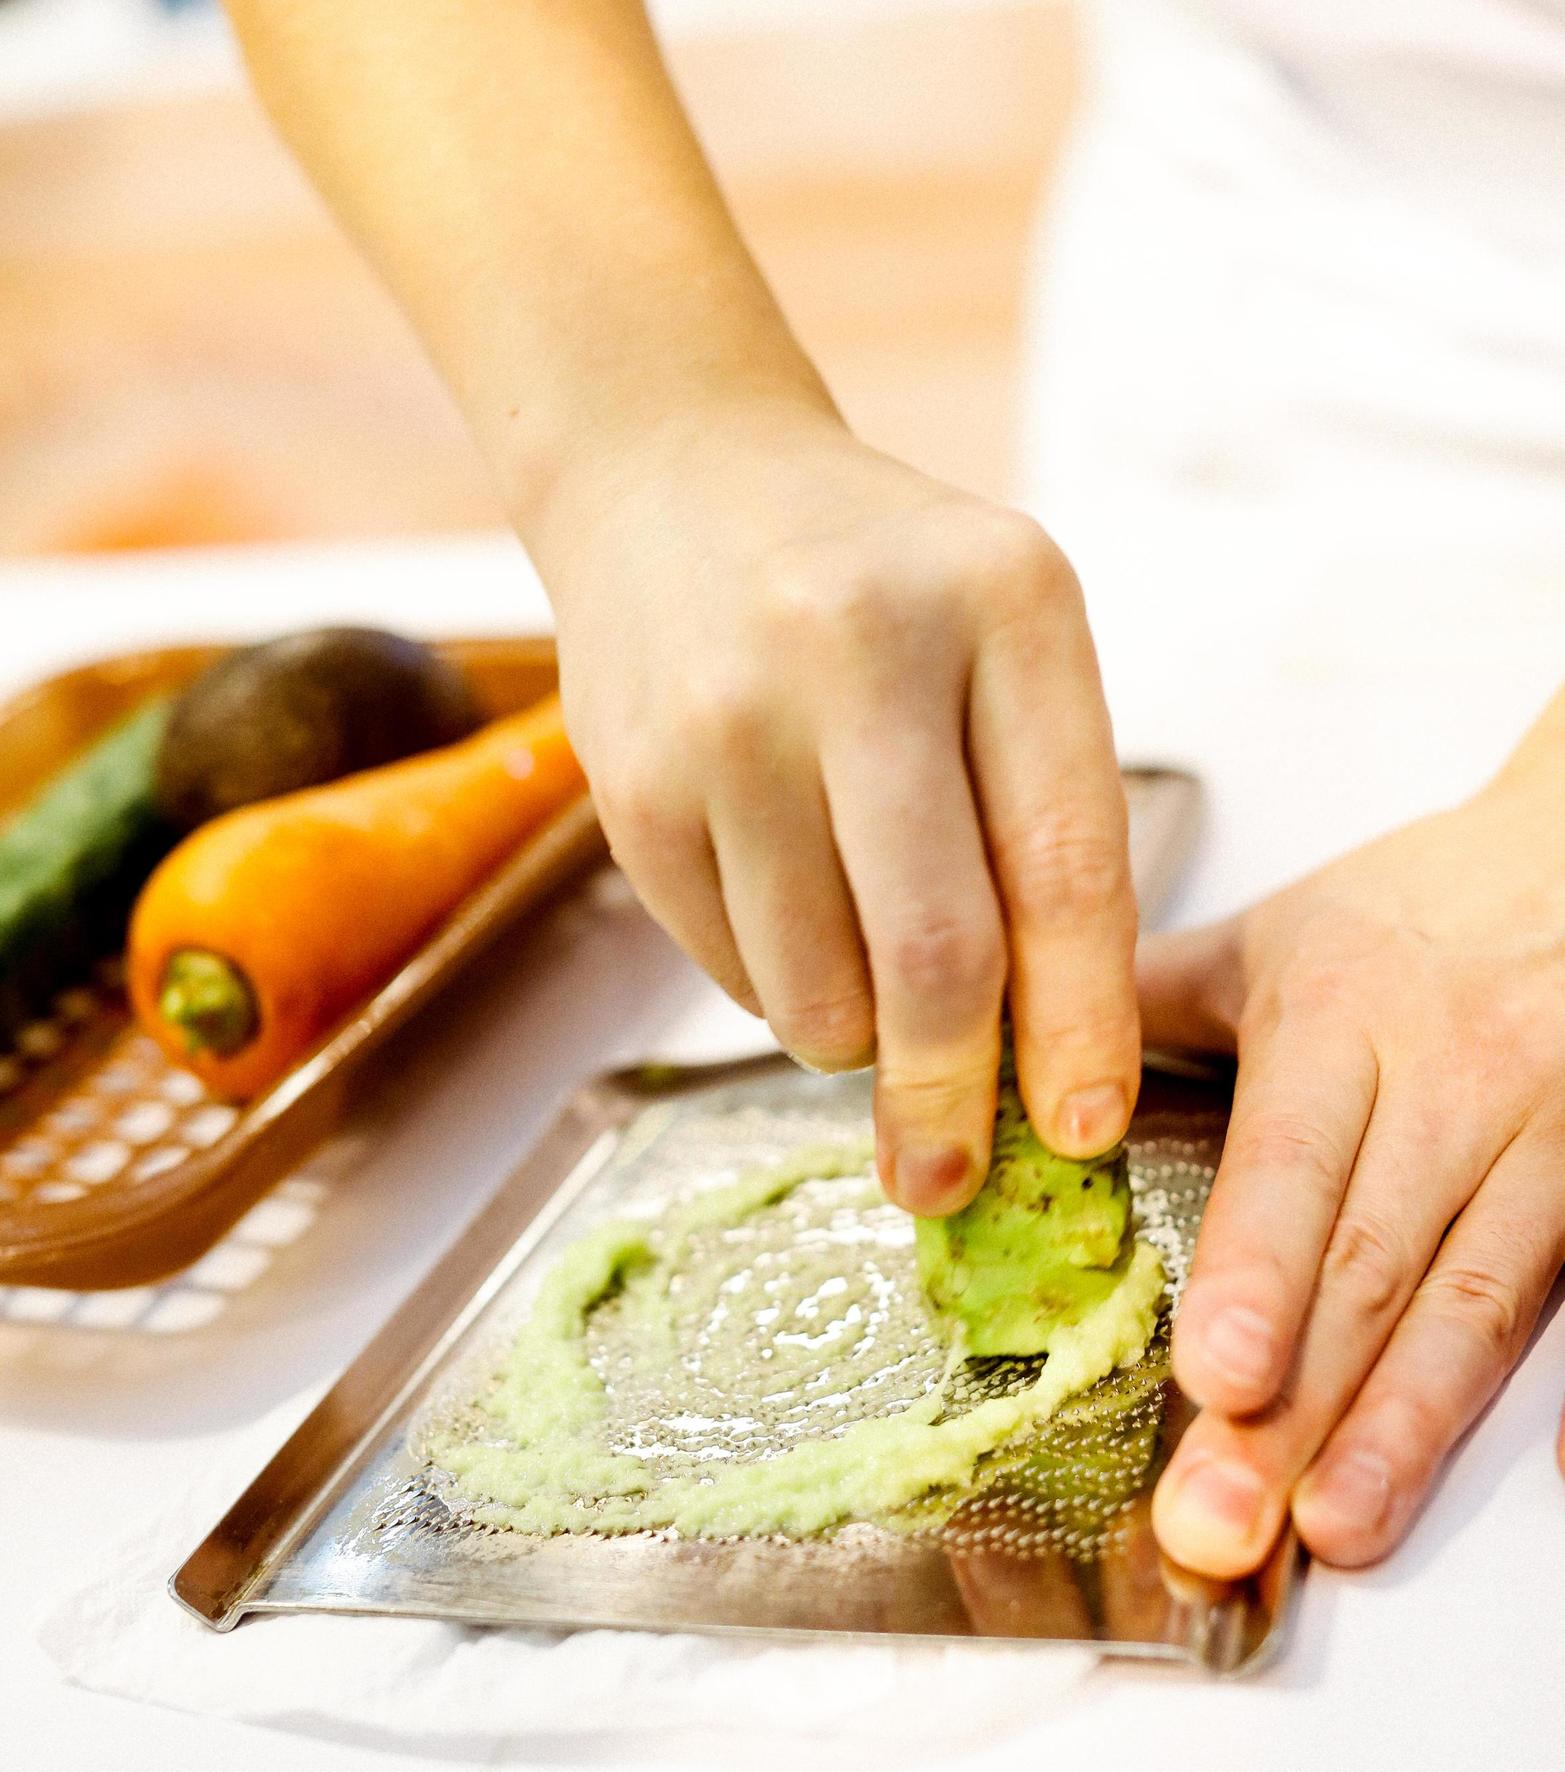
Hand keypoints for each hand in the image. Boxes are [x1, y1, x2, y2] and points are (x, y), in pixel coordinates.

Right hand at [542, 402, 1140, 1213]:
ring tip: (871, 988)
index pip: (1065, 864)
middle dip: (953, 1093)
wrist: (675, 483)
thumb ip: (1040, 824)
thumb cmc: (879, 587)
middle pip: (934, 954)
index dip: (1082, 1024)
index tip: (1087, 1130)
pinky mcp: (634, 789)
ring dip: (858, 1043)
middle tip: (953, 1168)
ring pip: (818, 992)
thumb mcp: (1003, 645)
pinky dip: (782, 991)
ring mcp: (728, 721)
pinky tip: (791, 911)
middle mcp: (861, 650)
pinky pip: (731, 973)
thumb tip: (1038, 1063)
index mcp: (1003, 603)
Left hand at [1139, 774, 1564, 1576]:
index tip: (1214, 1374)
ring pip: (1479, 1303)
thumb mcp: (1270, 935)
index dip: (1256, 1271)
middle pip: (1372, 1261)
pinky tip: (1531, 1482)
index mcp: (1341, 1016)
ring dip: (1406, 1429)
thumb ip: (1138, 1002)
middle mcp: (1454, 1083)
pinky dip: (1554, 1401)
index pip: (1293, 1158)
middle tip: (1221, 1517)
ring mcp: (1550, 1140)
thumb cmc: (1413, 913)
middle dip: (1298, 1403)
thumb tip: (996, 1056)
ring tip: (1336, 1530)